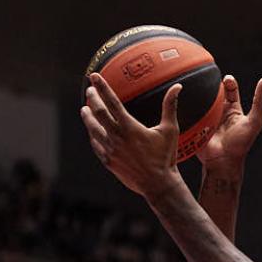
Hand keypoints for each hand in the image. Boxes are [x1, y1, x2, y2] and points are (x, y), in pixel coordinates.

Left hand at [80, 72, 180, 199]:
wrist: (158, 184)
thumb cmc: (166, 157)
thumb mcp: (170, 130)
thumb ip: (170, 107)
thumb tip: (177, 87)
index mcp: (129, 127)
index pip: (112, 102)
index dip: (102, 87)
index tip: (94, 77)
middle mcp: (116, 137)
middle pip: (98, 113)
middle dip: (93, 99)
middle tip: (90, 90)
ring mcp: (110, 150)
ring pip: (93, 129)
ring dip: (88, 118)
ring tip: (84, 109)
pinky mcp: (108, 161)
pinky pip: (96, 145)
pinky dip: (93, 136)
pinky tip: (92, 132)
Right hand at [194, 75, 261, 172]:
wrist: (222, 161)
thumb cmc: (241, 144)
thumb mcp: (254, 121)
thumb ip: (259, 101)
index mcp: (233, 109)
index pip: (230, 89)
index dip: (228, 81)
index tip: (226, 79)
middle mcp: (219, 112)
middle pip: (213, 92)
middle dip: (210, 85)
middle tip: (207, 82)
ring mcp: (206, 118)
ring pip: (200, 100)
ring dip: (198, 94)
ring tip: (195, 87)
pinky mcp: (195, 125)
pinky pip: (190, 112)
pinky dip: (188, 105)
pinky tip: (185, 98)